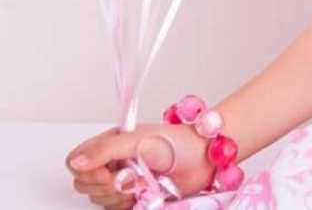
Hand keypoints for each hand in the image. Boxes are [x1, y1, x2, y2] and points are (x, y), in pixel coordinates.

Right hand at [65, 122, 213, 207]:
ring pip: (100, 199)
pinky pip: (117, 209)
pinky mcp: (134, 198)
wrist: (205, 159)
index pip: (76, 161)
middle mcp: (113, 163)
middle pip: (85, 184)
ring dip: (120, 195)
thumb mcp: (138, 140)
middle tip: (131, 177)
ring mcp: (123, 182)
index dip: (85, 171)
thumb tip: (74, 162)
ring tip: (144, 182)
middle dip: (105, 186)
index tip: (105, 173)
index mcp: (110, 144)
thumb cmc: (177, 142)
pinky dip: (129, 205)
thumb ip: (105, 150)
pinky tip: (147, 194)